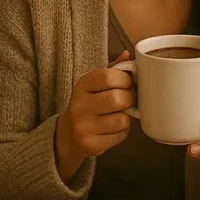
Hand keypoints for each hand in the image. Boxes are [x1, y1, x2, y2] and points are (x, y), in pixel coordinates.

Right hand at [55, 50, 134, 181]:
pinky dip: (123, 131)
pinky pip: (120, 135)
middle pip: (118, 99)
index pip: (109, 76)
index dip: (125, 79)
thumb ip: (112, 69)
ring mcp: (82, 127)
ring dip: (126, 117)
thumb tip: (127, 54)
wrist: (70, 132)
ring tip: (118, 114)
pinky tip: (113, 127)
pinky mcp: (90, 145)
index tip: (127, 83)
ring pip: (122, 119)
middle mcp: (78, 105)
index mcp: (81, 85)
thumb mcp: (96, 83)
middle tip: (126, 99)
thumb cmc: (90, 102)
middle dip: (129, 99)